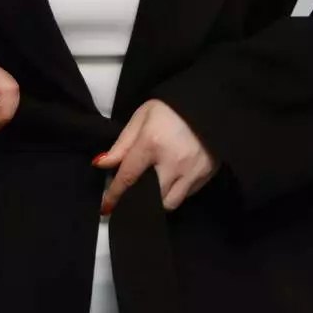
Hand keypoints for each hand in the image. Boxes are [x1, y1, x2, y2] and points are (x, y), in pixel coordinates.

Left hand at [92, 98, 220, 212]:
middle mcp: (172, 163)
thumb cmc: (170, 109)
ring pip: (171, 203)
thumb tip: (102, 164)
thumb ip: (122, 144)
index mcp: (152, 144)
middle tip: (136, 193)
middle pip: (151, 199)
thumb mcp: (142, 117)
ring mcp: (192, 171)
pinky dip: (177, 191)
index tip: (105, 209)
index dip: (114, 195)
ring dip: (160, 199)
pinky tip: (174, 178)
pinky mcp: (207, 175)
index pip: (128, 177)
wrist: (210, 104)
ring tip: (156, 186)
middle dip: (141, 200)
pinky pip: (187, 195)